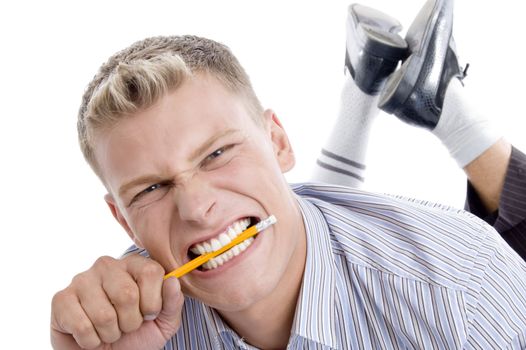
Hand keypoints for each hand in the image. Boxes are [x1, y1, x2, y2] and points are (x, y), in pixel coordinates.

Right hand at [51, 254, 182, 348]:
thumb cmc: (136, 336)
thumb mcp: (164, 322)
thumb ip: (173, 302)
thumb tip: (172, 281)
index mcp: (134, 264)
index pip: (151, 272)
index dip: (153, 302)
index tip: (148, 314)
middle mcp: (107, 265)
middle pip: (127, 294)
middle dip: (131, 322)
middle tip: (126, 326)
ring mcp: (81, 279)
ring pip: (104, 314)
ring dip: (110, 333)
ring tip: (108, 331)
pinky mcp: (61, 299)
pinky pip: (81, 325)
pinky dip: (91, 340)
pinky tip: (90, 335)